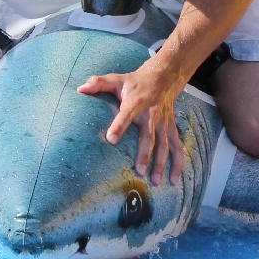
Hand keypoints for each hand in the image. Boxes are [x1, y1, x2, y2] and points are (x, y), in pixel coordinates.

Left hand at [77, 61, 183, 185]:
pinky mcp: (171, 128)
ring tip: (155, 181)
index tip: (111, 139)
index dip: (119, 125)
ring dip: (161, 163)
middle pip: (149, 136)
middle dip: (145, 154)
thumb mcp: (116, 79)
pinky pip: (177, 146)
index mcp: (135, 102)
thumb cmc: (134, 82)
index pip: (126, 114)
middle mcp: (152, 114)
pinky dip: (178, 163)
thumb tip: (80, 89)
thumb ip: (98, 83)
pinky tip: (174, 180)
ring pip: (165, 144)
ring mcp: (164, 122)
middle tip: (139, 171)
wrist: (164, 76)